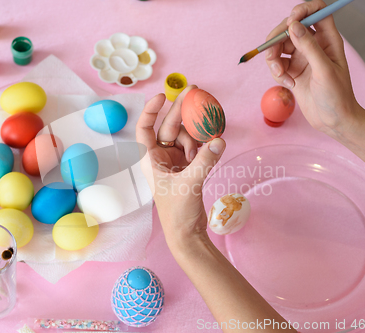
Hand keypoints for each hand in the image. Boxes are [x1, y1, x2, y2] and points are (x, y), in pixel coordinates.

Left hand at [135, 86, 225, 250]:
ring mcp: (175, 162)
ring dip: (198, 134)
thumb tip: (219, 140)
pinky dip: (204, 144)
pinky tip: (214, 140)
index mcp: (150, 160)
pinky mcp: (187, 168)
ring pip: (186, 137)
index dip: (150, 110)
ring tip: (210, 135)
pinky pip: (196, 148)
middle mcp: (160, 158)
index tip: (163, 96)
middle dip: (182, 110)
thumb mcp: (190, 184)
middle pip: (170, 127)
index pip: (144, 128)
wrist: (186, 233)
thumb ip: (205, 161)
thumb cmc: (178, 212)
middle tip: (196, 90)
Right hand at [265, 0, 359, 136]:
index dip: (302, 10)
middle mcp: (314, 45)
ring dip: (273, 59)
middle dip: (277, 39)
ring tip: (280, 75)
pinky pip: (277, 64)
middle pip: (290, 28)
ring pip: (279, 46)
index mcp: (328, 40)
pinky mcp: (292, 71)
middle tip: (271, 52)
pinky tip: (288, 84)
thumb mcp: (324, 70)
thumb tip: (294, 25)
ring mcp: (302, 58)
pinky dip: (277, 73)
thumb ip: (308, 46)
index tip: (290, 21)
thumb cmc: (337, 96)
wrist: (333, 121)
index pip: (316, 11)